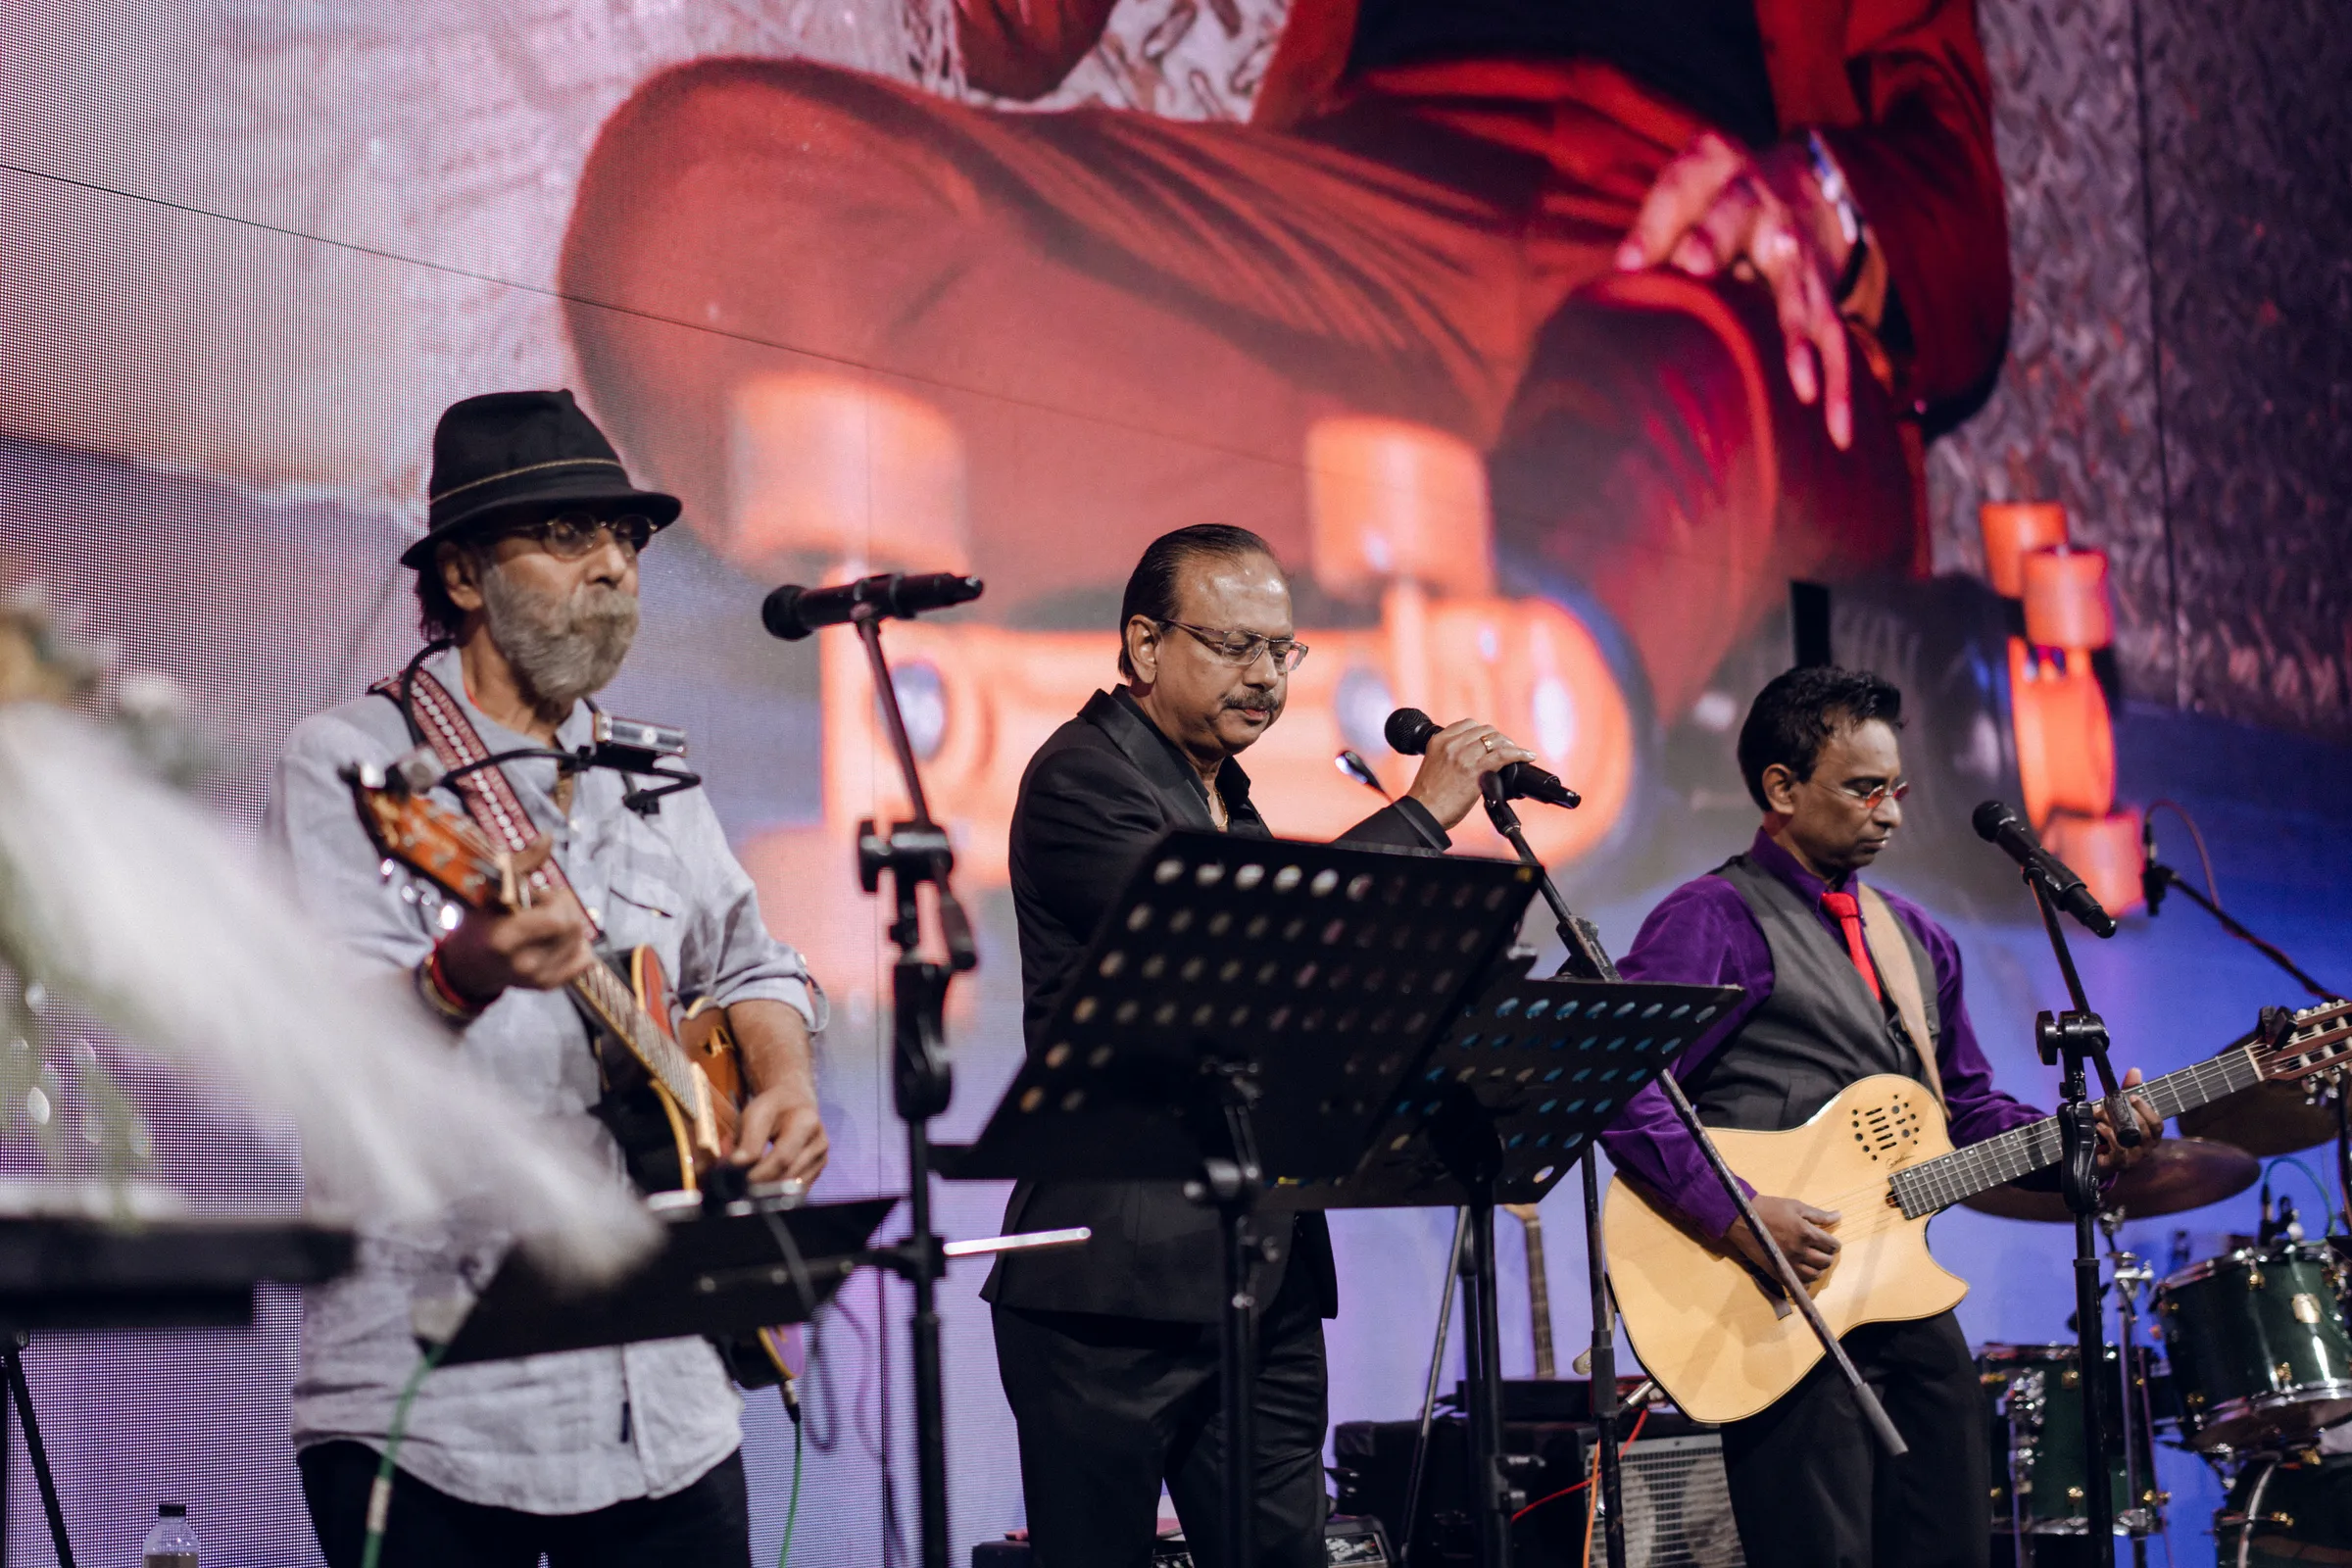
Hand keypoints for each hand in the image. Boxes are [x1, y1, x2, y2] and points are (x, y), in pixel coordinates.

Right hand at [433, 838, 596, 1001]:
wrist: (469, 967)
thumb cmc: (479, 922)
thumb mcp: (491, 890)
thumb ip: (522, 864)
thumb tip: (548, 837)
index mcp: (505, 939)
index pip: (557, 918)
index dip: (555, 900)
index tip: (538, 895)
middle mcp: (525, 964)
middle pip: (573, 927)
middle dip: (563, 908)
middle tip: (542, 906)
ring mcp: (539, 979)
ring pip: (581, 940)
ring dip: (569, 924)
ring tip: (545, 923)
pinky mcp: (549, 985)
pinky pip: (585, 960)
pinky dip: (577, 944)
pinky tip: (557, 939)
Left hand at [725, 1000, 829, 1185]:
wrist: (793, 1102)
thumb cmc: (771, 1108)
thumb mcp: (754, 1115)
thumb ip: (747, 1141)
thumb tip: (735, 1166)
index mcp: (806, 1121)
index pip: (782, 1157)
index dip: (758, 1173)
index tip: (736, 1179)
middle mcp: (820, 1141)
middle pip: (788, 1175)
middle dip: (761, 1185)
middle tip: (738, 1188)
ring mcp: (822, 1157)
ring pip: (793, 1187)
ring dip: (768, 1191)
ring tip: (748, 1186)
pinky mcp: (819, 1170)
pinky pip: (797, 1190)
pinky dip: (778, 1192)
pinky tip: (764, 1187)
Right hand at [1402, 719, 1536, 830]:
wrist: (1423, 813)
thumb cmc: (1428, 796)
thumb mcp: (1434, 764)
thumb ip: (1451, 755)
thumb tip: (1477, 757)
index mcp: (1439, 740)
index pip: (1469, 724)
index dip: (1483, 733)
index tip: (1491, 742)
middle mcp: (1451, 744)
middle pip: (1485, 730)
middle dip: (1498, 739)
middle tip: (1506, 750)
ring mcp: (1463, 756)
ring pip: (1495, 740)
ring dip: (1510, 746)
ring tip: (1517, 754)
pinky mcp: (1474, 770)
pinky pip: (1503, 755)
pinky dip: (1518, 753)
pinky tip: (1527, 756)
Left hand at [1616, 131, 1857, 448]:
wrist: (1804, 178)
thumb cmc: (1720, 192)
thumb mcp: (1689, 183)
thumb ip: (1657, 224)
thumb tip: (1626, 268)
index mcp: (1724, 184)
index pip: (1687, 194)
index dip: (1668, 226)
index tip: (1661, 262)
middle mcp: (1767, 218)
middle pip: (1747, 237)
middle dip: (1727, 258)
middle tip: (1704, 282)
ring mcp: (1801, 262)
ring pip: (1802, 300)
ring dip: (1801, 344)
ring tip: (1802, 388)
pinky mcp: (1823, 298)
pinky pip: (1837, 342)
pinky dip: (1841, 387)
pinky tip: (1839, 432)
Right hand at [1728, 1194, 1841, 1283]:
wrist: (1742, 1218)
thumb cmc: (1770, 1208)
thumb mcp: (1796, 1206)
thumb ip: (1819, 1214)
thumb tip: (1839, 1216)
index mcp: (1806, 1233)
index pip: (1832, 1245)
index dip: (1833, 1244)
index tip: (1829, 1241)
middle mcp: (1800, 1251)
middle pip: (1826, 1261)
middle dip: (1827, 1255)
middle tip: (1821, 1250)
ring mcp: (1788, 1263)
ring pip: (1814, 1275)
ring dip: (1817, 1268)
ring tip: (1812, 1261)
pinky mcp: (1778, 1271)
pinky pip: (1799, 1283)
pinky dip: (1805, 1280)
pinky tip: (1802, 1271)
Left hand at [2093, 1067, 2163, 1172]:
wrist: (2097, 1156)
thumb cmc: (2113, 1131)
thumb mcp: (2120, 1110)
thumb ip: (2128, 1091)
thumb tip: (2135, 1071)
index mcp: (2150, 1136)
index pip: (2158, 1125)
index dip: (2147, 1110)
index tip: (2132, 1097)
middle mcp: (2145, 1149)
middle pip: (2145, 1132)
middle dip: (2126, 1116)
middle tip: (2109, 1106)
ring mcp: (2133, 1158)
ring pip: (2131, 1141)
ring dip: (2114, 1125)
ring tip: (2101, 1117)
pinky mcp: (2118, 1165)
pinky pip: (2119, 1152)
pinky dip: (2108, 1136)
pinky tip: (2099, 1128)